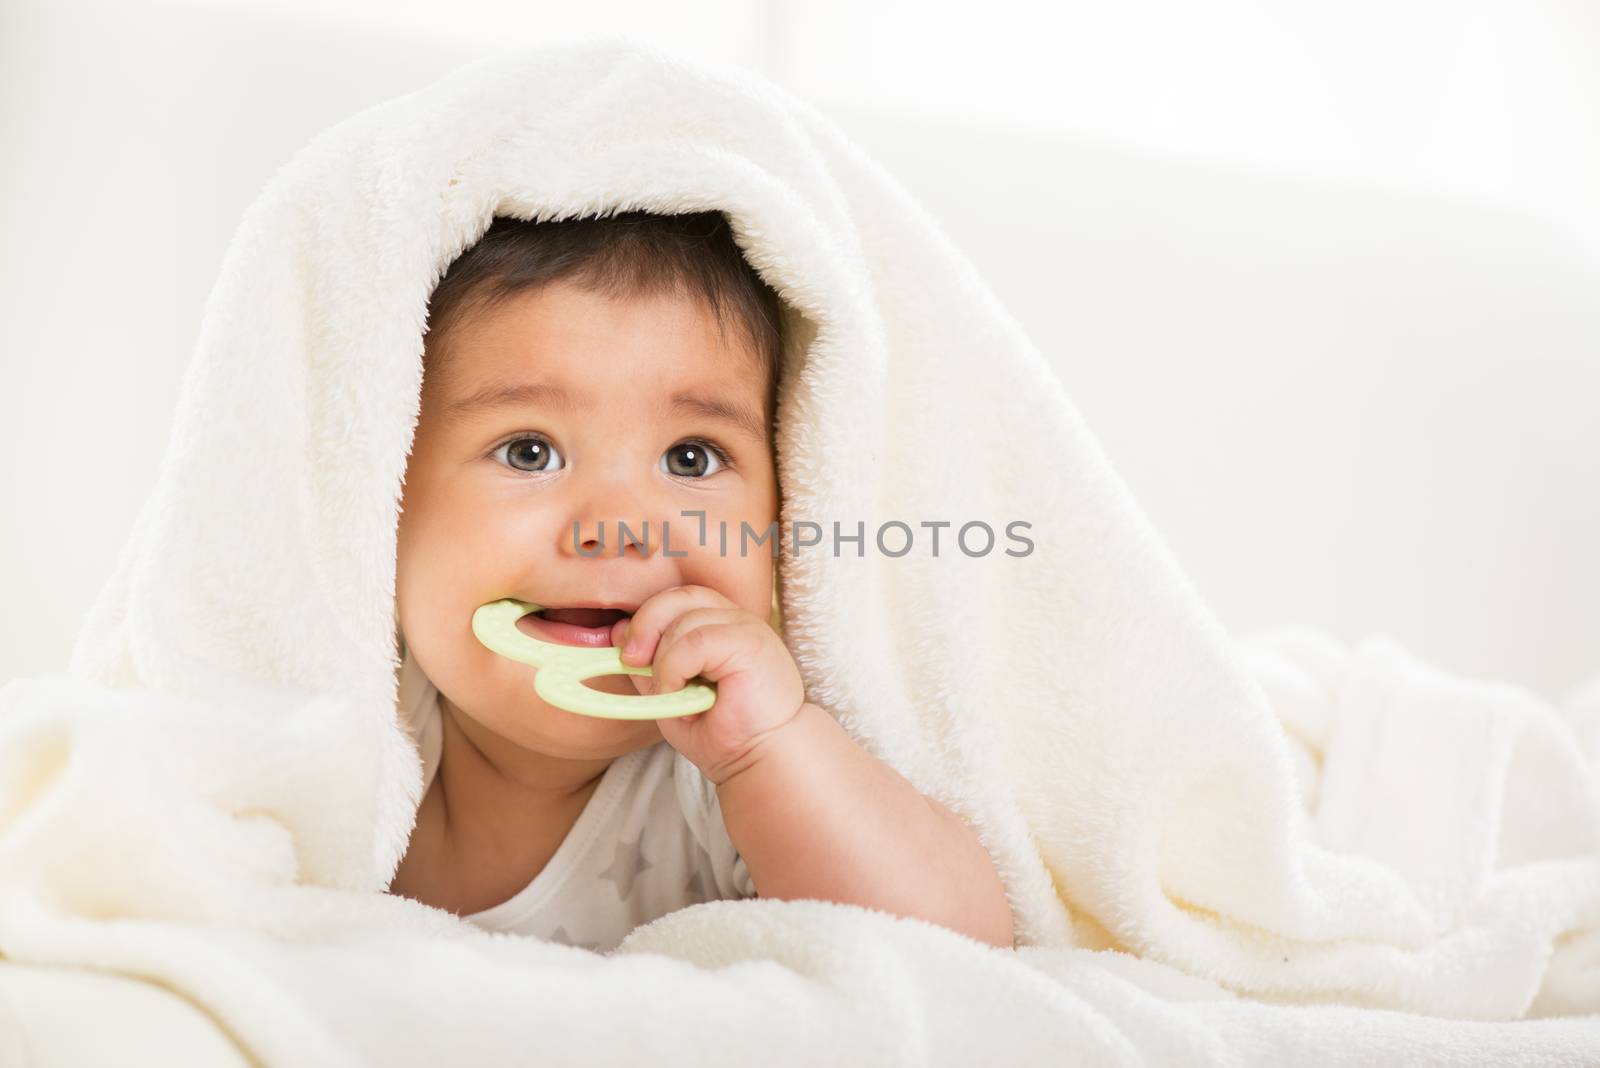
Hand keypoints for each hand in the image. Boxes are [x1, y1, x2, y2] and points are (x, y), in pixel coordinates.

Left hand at [609, 584, 803, 783]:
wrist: (761, 759)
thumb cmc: (724, 732)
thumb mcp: (672, 695)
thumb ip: (650, 665)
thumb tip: (618, 635)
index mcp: (720, 625)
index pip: (676, 599)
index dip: (646, 619)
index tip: (625, 653)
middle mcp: (734, 620)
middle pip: (678, 597)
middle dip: (645, 625)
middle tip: (632, 661)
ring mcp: (746, 627)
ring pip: (684, 620)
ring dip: (663, 660)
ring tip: (672, 693)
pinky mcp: (752, 643)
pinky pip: (697, 639)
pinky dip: (676, 667)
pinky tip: (683, 693)